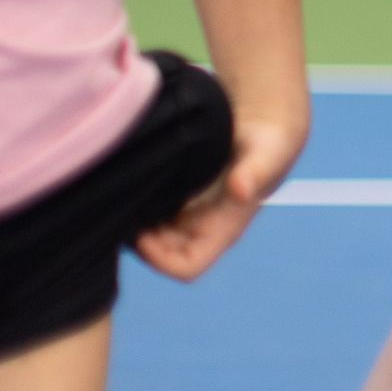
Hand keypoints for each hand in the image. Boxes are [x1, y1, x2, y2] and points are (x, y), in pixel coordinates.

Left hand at [134, 111, 305, 281]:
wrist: (265, 124)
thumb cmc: (269, 143)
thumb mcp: (267, 152)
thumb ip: (256, 171)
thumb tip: (241, 190)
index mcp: (223, 229)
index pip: (187, 266)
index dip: (160, 259)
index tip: (142, 234)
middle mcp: (203, 227)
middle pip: (159, 255)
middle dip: (138, 241)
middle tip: (122, 211)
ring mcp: (188, 213)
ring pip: (149, 236)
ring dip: (133, 223)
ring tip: (122, 197)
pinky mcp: (176, 195)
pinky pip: (147, 213)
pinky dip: (133, 205)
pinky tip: (129, 183)